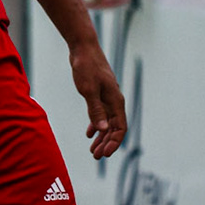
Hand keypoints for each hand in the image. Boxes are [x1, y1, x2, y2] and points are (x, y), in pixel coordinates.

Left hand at [69, 40, 125, 159]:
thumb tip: (102, 130)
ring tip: (92, 150)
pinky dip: (96, 125)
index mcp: (115, 101)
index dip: (114, 143)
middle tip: (95, 156)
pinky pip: (101, 114)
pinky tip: (89, 133)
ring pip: (107, 122)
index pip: (120, 128)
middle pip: (114, 128)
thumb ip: (95, 110)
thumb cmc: (86, 67)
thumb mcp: (88, 90)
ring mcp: (107, 97)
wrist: (83, 48)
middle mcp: (114, 100)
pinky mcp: (99, 93)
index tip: (104, 154)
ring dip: (101, 137)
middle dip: (106, 143)